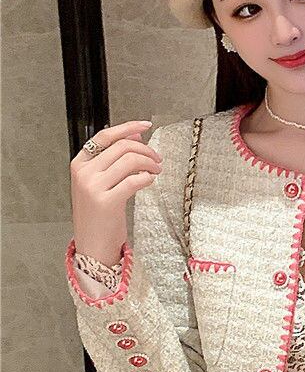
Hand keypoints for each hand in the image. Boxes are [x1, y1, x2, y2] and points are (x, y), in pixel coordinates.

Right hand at [70, 119, 162, 263]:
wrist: (92, 245)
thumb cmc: (98, 214)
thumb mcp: (101, 183)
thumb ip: (114, 159)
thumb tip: (135, 135)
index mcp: (80, 164)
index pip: (105, 136)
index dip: (128, 127)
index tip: (145, 125)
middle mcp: (84, 173)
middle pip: (122, 147)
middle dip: (146, 150)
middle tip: (157, 159)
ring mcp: (93, 187)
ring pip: (130, 160)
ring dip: (150, 163)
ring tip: (156, 170)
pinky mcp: (106, 202)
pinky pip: (134, 180)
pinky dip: (147, 178)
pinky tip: (150, 181)